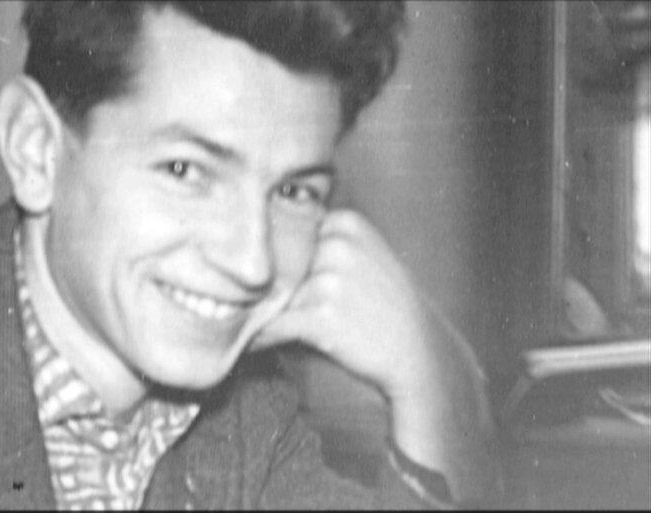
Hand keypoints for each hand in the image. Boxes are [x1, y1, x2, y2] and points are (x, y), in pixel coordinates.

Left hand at [251, 209, 495, 501]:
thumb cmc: (386, 309)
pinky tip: (248, 345)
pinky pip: (272, 324)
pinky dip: (257, 338)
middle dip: (258, 287)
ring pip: (270, 295)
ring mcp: (331, 277)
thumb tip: (261, 250)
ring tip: (239, 325)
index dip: (270, 260)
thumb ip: (322, 245)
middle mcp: (338, 243)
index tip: (249, 276)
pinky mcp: (322, 314)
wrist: (420, 355)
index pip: (287, 234)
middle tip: (232, 302)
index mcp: (346, 222)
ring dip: (253, 314)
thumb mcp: (363, 257)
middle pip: (275, 263)